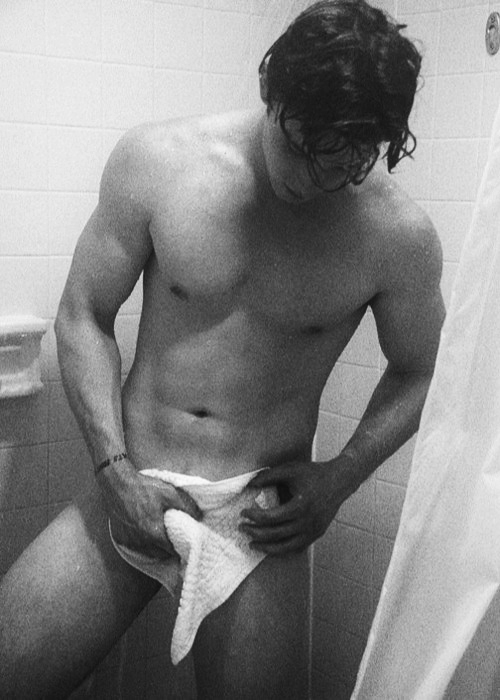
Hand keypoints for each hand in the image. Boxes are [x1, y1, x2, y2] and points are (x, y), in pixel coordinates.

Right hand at [98, 459, 201, 558]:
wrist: (118, 484)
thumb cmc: (144, 488)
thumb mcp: (169, 493)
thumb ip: (186, 506)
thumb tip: (199, 516)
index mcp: (155, 534)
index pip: (172, 551)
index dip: (180, 547)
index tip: (184, 543)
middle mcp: (141, 542)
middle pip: (160, 554)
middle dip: (168, 549)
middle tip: (174, 539)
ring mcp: (130, 541)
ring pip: (147, 552)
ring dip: (155, 548)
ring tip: (161, 536)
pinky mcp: (121, 538)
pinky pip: (135, 547)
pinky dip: (142, 543)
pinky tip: (146, 532)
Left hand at [240, 458, 358, 555]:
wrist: (339, 481)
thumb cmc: (314, 474)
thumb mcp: (290, 470)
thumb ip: (268, 476)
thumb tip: (249, 485)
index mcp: (300, 506)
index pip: (271, 518)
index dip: (254, 517)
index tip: (243, 513)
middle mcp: (307, 522)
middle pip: (275, 534)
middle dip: (255, 533)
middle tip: (242, 528)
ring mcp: (313, 531)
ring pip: (285, 547)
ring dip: (265, 547)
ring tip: (252, 544)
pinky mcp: (316, 535)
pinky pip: (296, 548)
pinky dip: (281, 550)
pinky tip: (270, 546)